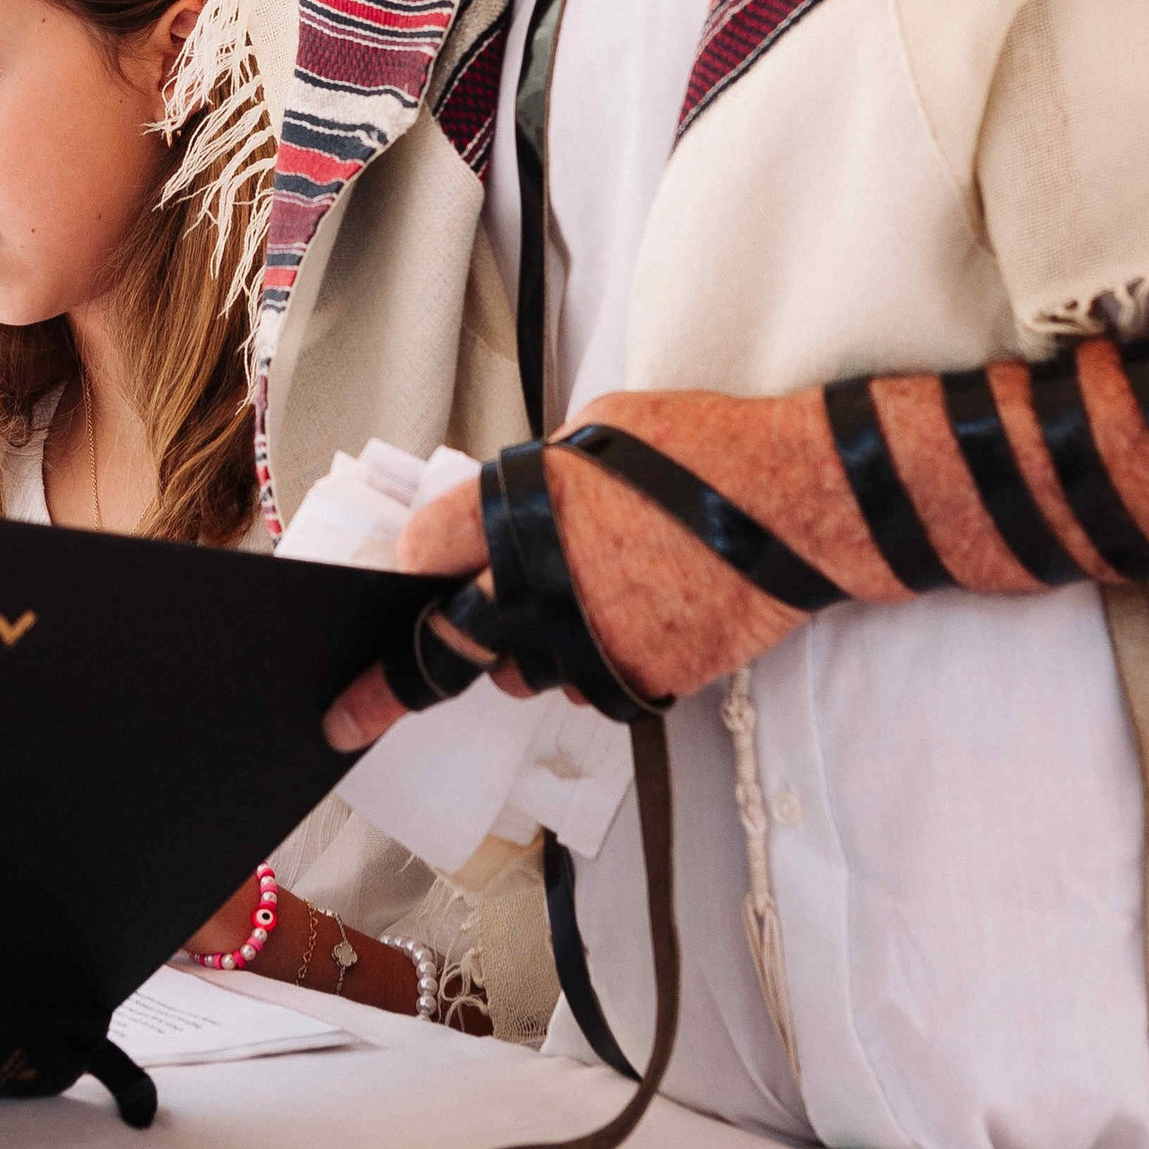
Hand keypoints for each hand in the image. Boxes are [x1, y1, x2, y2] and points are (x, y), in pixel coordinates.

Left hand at [322, 384, 866, 754]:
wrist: (805, 504)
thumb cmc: (707, 450)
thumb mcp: (602, 429)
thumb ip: (539, 481)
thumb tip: (509, 512)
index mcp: (521, 507)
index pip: (424, 552)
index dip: (415, 565)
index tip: (402, 584)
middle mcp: (541, 584)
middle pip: (443, 649)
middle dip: (386, 686)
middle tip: (344, 719)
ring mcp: (590, 641)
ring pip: (523, 674)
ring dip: (526, 651)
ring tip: (577, 606)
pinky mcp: (640, 679)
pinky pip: (590, 686)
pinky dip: (594, 664)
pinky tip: (633, 620)